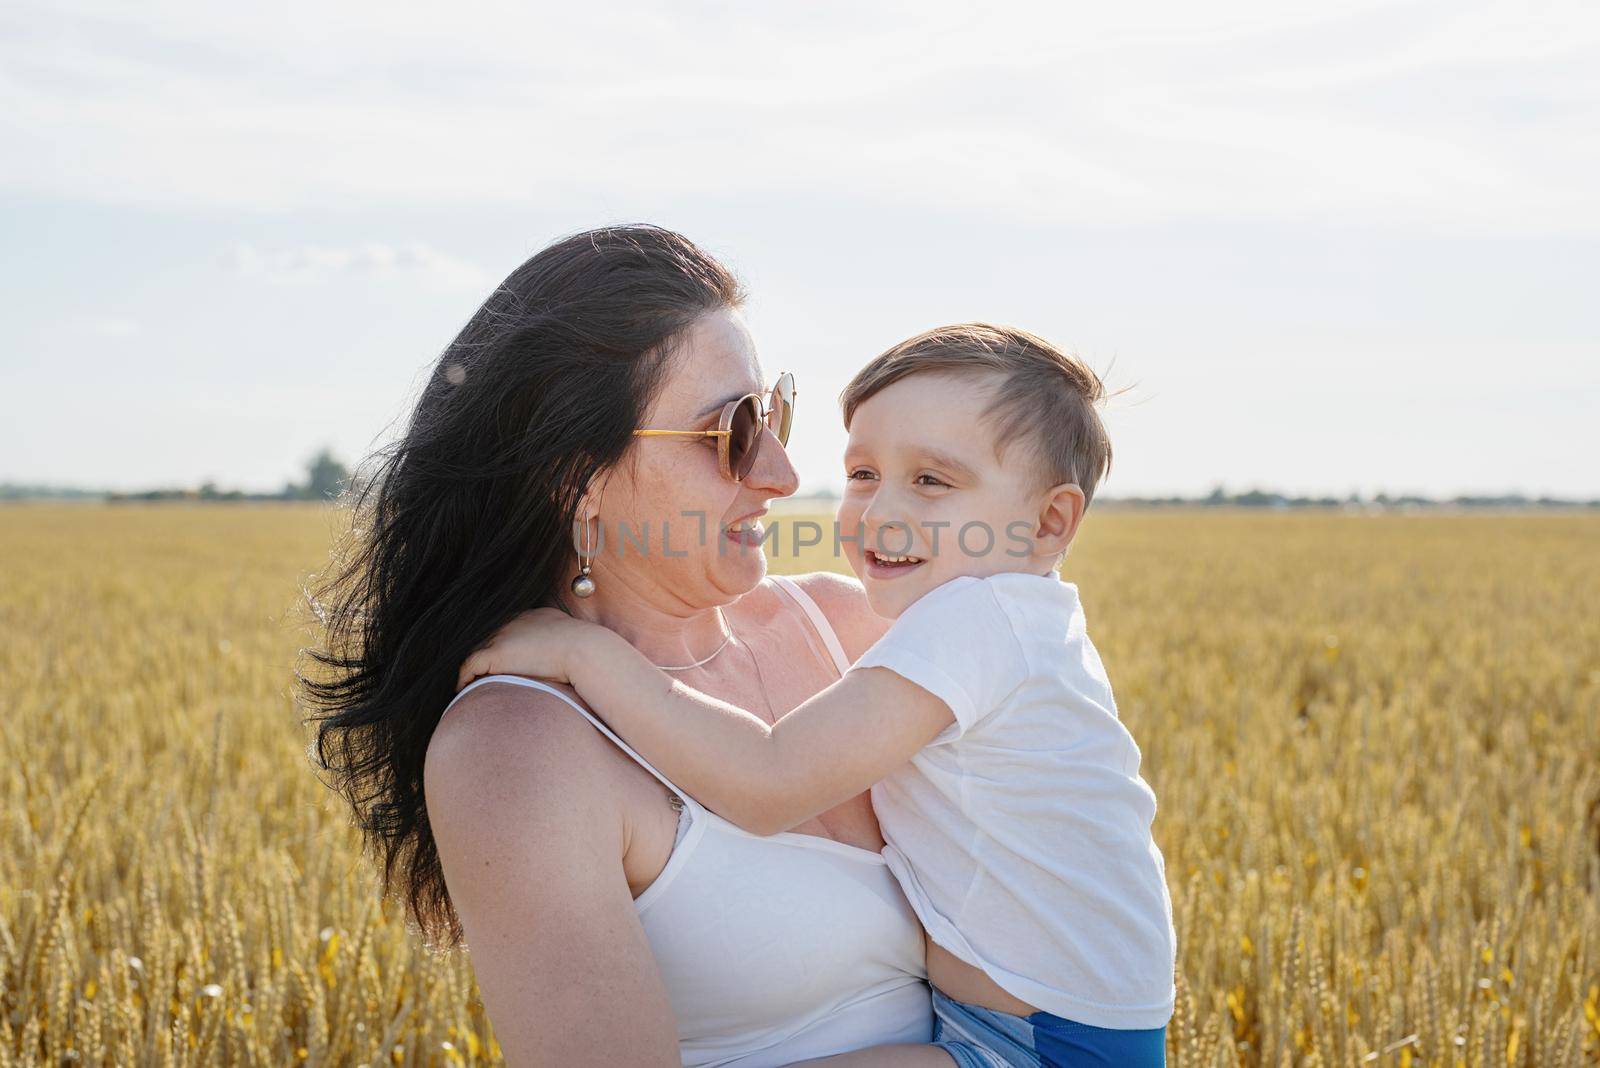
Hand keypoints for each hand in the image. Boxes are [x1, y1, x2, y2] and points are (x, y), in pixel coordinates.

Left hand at [456, 607, 602, 690]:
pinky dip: (464, 677)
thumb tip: (567, 659)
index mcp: (531, 615)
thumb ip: (562, 643)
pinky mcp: (495, 652)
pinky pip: (469, 666)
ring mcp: (502, 635)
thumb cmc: (586, 651)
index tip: (496, 663)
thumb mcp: (573, 639)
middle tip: (476, 676)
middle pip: (487, 638)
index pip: (506, 630)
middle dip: (483, 656)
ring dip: (471, 668)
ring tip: (467, 684)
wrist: (586, 650)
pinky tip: (462, 689)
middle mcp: (512, 621)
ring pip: (476, 652)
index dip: (499, 647)